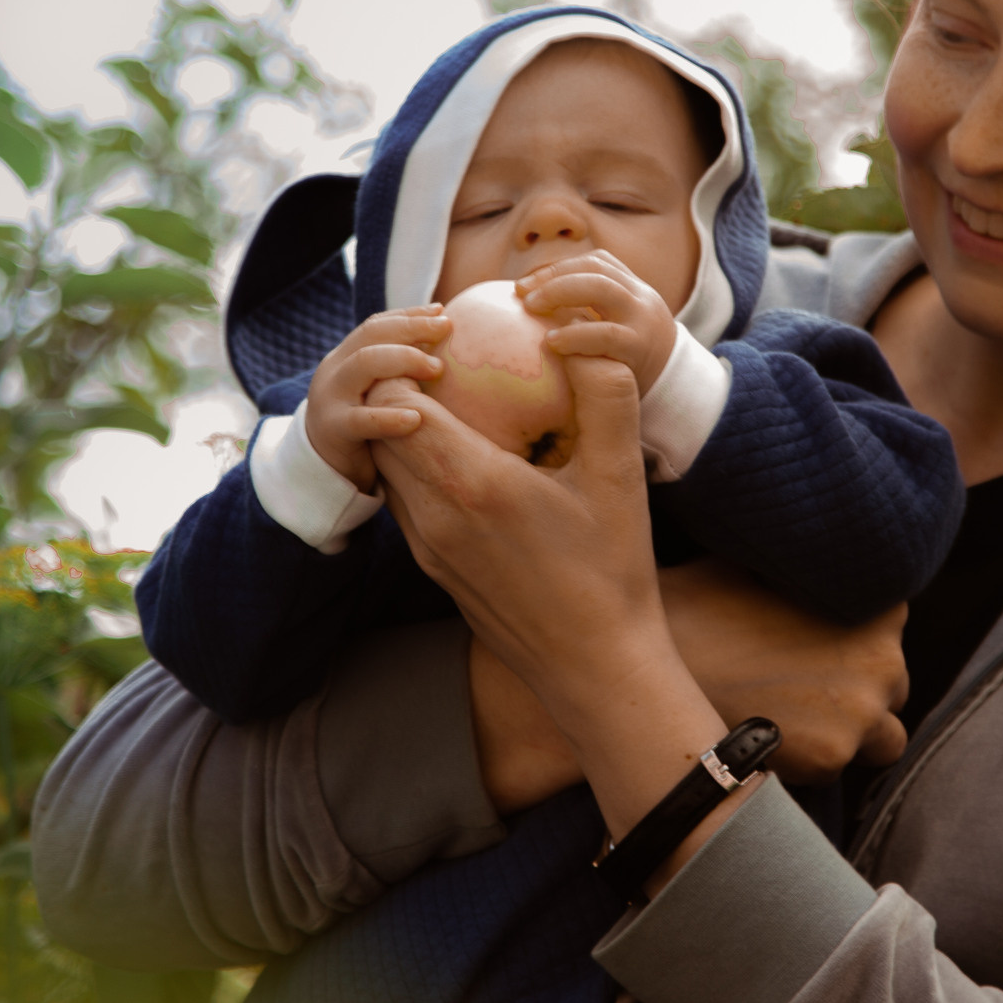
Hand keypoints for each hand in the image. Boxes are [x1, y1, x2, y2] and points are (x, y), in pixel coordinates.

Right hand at [303, 306, 447, 489]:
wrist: (321, 469)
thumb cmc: (362, 427)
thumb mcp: (374, 392)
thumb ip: (394, 371)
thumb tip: (439, 346)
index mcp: (344, 358)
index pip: (375, 325)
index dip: (408, 315)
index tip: (441, 311)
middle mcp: (334, 371)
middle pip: (371, 337)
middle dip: (411, 329)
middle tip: (446, 331)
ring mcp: (330, 398)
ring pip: (363, 365)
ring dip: (404, 361)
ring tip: (437, 369)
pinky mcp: (333, 430)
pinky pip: (361, 420)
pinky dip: (389, 417)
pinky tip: (416, 418)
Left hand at [374, 354, 726, 848]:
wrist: (595, 666)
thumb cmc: (613, 571)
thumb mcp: (620, 477)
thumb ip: (605, 396)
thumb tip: (585, 336)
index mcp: (473, 486)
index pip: (400, 408)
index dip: (405, 368)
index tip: (442, 345)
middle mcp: (434, 518)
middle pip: (382, 436)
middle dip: (397, 395)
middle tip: (438, 364)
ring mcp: (428, 549)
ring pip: (388, 472)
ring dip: (404, 435)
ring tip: (446, 403)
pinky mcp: (433, 571)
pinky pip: (406, 504)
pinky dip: (418, 472)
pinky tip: (462, 459)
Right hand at [467, 559, 910, 812]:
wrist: (656, 665)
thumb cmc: (701, 605)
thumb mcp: (763, 566)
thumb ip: (805, 572)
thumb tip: (814, 564)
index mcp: (878, 605)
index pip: (891, 626)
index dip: (857, 636)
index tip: (821, 643)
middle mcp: (886, 660)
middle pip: (893, 684)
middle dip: (857, 688)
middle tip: (801, 687)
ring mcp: (864, 713)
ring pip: (884, 738)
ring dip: (850, 732)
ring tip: (793, 722)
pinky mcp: (834, 757)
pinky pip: (839, 766)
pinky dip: (812, 760)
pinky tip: (771, 740)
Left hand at [520, 251, 680, 395]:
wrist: (673, 388)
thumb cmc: (629, 359)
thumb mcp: (617, 325)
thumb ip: (589, 310)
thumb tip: (531, 300)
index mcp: (633, 287)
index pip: (595, 262)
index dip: (558, 268)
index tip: (526, 284)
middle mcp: (639, 297)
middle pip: (595, 269)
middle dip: (554, 277)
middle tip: (523, 295)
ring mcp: (641, 319)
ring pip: (601, 289)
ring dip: (560, 292)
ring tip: (531, 309)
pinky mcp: (638, 347)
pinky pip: (605, 334)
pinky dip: (575, 334)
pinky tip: (552, 342)